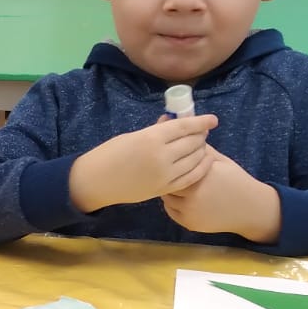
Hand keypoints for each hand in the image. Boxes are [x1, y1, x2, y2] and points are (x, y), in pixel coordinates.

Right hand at [68, 115, 217, 211]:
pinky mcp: (164, 188)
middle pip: (193, 143)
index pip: (185, 127)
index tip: (212, 120)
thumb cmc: (109, 154)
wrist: (95, 182)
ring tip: (201, 146)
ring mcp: (165, 175)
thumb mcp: (132, 136)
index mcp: (151, 139)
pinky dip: (200, 167)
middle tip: (203, 132)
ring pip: (195, 159)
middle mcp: (162, 156)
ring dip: (202, 150)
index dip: (201, 122)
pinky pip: (191, 177)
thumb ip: (156, 131)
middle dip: (201, 136)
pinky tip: (203, 161)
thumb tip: (173, 121)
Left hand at [163, 148, 281, 242]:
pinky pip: (171, 211)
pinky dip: (172, 204)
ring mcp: (190, 210)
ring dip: (169, 190)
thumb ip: (202, 150)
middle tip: (167, 171)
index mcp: (201, 173)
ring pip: (167, 197)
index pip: (175, 163)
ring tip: (175, 184)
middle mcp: (194, 193)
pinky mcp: (189, 222)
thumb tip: (183, 134)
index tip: (169, 157)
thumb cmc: (236, 180)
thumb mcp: (221, 161)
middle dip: (168, 175)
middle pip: (168, 181)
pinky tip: (180, 197)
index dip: (171, 160)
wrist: (251, 208)